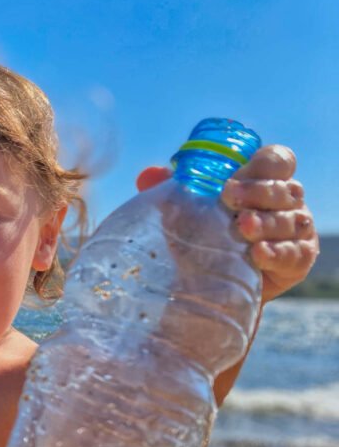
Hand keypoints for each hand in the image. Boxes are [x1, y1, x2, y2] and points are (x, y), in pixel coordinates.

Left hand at [136, 145, 318, 302]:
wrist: (209, 285)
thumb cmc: (202, 236)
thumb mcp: (184, 213)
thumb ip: (170, 191)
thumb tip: (147, 176)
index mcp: (265, 181)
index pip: (276, 161)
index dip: (259, 167)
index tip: (229, 182)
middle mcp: (287, 202)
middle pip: (286, 189)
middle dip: (259, 192)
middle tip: (230, 198)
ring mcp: (297, 230)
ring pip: (291, 220)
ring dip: (267, 222)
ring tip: (243, 227)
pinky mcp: (298, 260)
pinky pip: (295, 254)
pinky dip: (277, 252)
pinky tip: (258, 253)